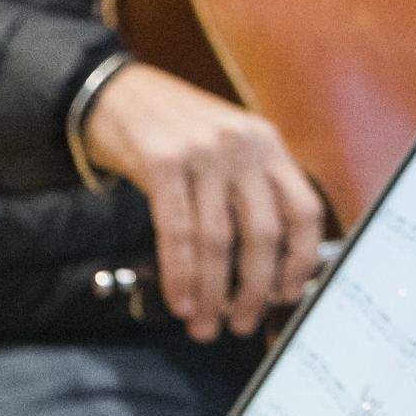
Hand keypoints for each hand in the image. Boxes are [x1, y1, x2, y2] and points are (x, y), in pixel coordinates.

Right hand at [82, 62, 325, 341]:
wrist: (111, 90)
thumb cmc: (170, 128)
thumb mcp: (225, 145)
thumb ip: (248, 188)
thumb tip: (264, 267)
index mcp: (266, 143)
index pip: (304, 210)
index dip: (300, 262)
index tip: (286, 296)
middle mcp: (241, 145)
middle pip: (263, 233)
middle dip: (253, 290)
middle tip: (239, 324)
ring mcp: (202, 151)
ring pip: (218, 240)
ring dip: (213, 293)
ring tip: (205, 325)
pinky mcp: (162, 160)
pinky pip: (177, 232)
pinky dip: (180, 275)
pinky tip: (180, 300)